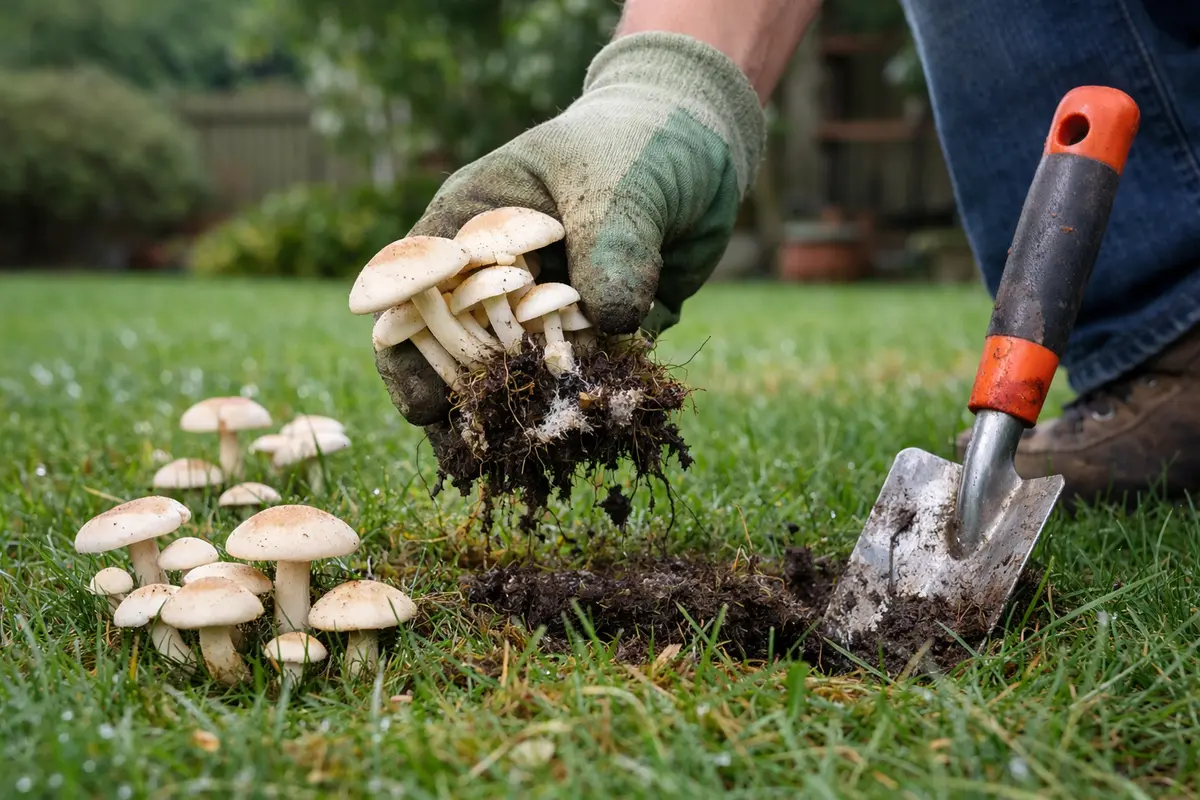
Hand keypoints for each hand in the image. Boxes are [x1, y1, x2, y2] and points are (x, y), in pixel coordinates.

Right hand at [375, 31, 764, 425]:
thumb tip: (612, 320)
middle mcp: (499, 274)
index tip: (426, 405)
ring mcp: (546, 312)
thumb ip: (611, 244)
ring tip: (519, 463)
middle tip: (472, 455)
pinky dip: (581, 412)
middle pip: (457, 349)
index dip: (408, 351)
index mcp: (473, 224)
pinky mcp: (593, 339)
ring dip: (519, 418)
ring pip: (516, 378)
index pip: (415, 291)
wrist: (704, 152)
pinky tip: (585, 446)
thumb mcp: (621, 182)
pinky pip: (579, 385)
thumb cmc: (639, 144)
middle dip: (462, 403)